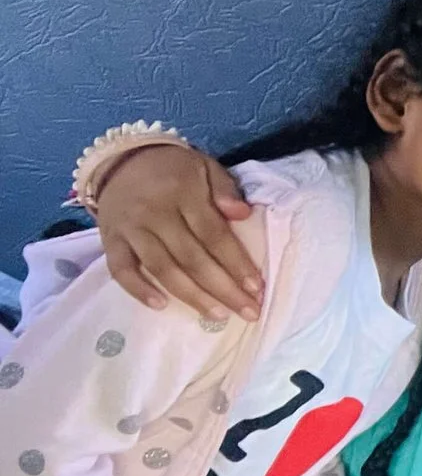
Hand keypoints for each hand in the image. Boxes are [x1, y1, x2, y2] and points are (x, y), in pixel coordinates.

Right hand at [93, 142, 261, 319]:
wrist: (121, 159)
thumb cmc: (173, 169)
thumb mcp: (205, 167)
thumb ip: (225, 189)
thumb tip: (243, 214)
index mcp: (183, 193)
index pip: (214, 234)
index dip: (236, 263)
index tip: (257, 287)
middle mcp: (155, 213)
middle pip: (192, 258)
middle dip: (222, 289)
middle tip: (247, 312)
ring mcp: (130, 229)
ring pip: (162, 269)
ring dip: (191, 296)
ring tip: (217, 315)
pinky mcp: (109, 241)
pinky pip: (120, 270)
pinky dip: (138, 290)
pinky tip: (161, 306)